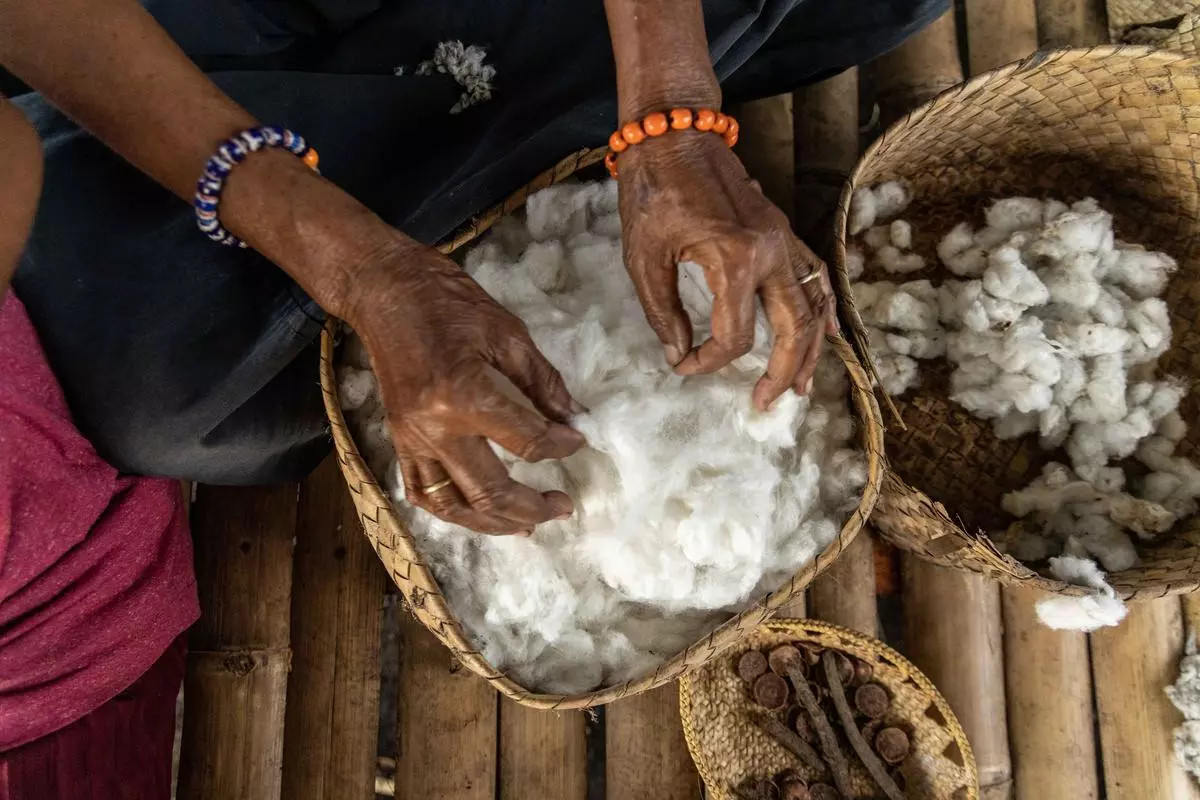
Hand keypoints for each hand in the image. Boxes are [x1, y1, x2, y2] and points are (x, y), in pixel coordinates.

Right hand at [345, 238, 586, 534]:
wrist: (384, 290)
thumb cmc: (447, 302)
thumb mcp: (506, 332)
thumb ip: (542, 381)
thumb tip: (572, 418)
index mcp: (465, 394)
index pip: (526, 440)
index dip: (560, 446)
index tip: (577, 442)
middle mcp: (435, 428)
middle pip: (490, 490)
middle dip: (533, 506)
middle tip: (564, 506)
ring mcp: (411, 439)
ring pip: (453, 504)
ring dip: (493, 522)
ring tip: (526, 524)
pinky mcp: (398, 440)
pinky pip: (422, 491)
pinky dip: (452, 509)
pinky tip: (476, 511)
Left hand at [617, 130, 837, 410]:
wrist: (675, 134)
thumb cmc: (654, 191)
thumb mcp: (644, 257)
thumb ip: (663, 312)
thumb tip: (679, 352)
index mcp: (734, 258)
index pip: (735, 335)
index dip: (708, 361)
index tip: (684, 366)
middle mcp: (771, 251)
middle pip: (792, 328)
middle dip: (783, 372)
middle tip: (765, 403)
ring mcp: (784, 240)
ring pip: (813, 306)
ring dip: (810, 349)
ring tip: (801, 386)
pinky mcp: (783, 231)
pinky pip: (816, 277)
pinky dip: (823, 309)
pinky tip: (823, 334)